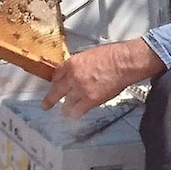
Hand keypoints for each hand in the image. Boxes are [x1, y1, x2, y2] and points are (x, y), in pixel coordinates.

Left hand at [42, 38, 165, 118]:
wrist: (124, 62)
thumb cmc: (113, 55)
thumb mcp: (90, 54)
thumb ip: (80, 64)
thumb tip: (79, 72)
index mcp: (72, 63)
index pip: (57, 75)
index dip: (56, 82)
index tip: (55, 86)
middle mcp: (73, 77)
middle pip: (56, 91)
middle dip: (50, 100)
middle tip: (46, 105)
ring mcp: (80, 90)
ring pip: (65, 105)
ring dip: (66, 108)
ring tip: (66, 111)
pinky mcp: (90, 100)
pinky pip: (77, 112)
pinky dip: (76, 114)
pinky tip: (76, 115)